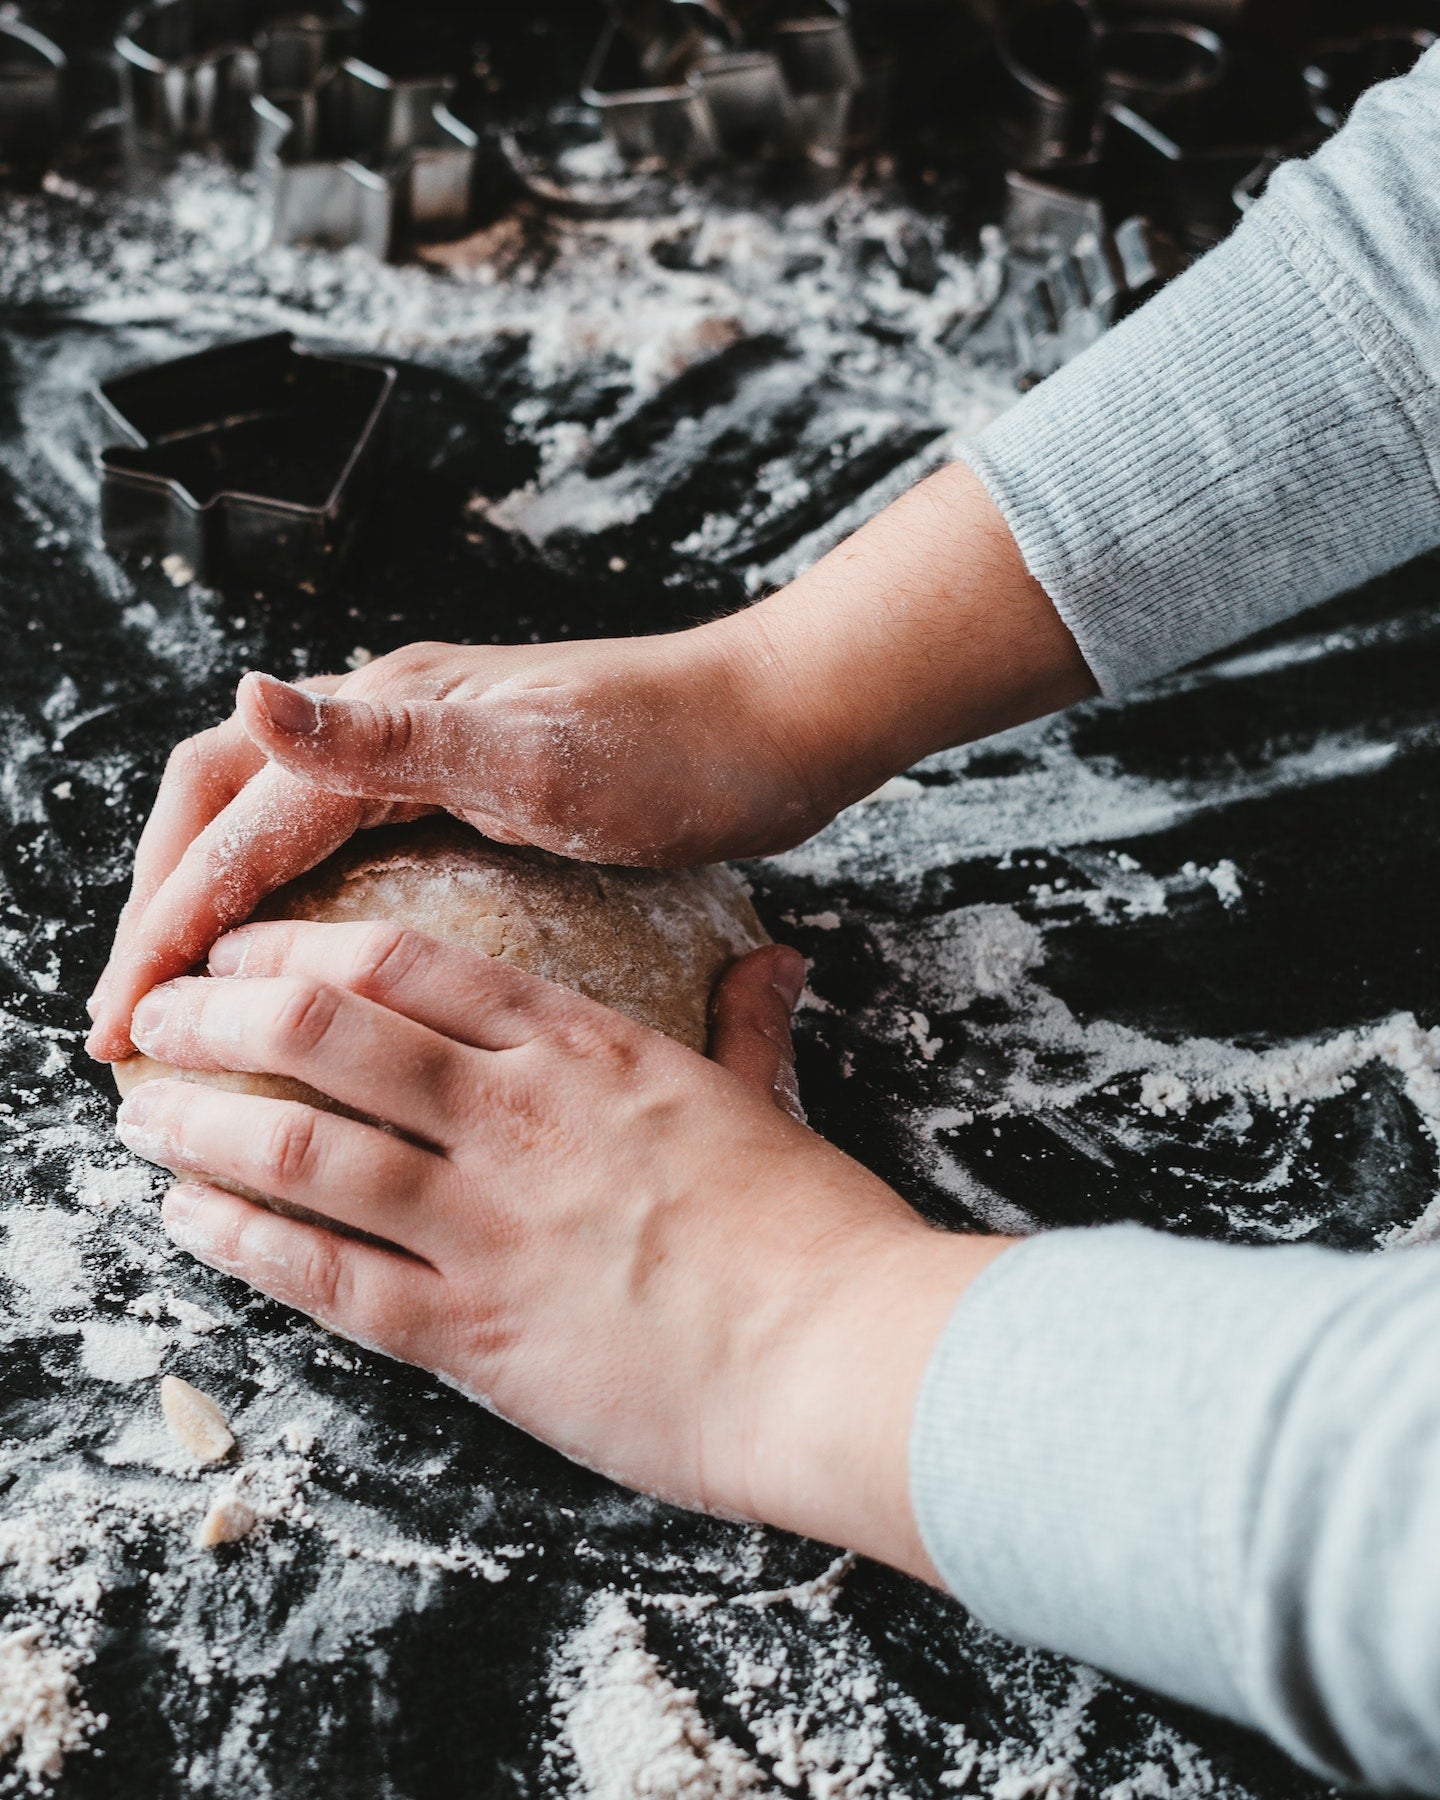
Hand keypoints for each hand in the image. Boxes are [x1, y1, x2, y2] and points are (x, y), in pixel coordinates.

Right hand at [86, 626, 829, 1062]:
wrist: (779, 727)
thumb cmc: (679, 746)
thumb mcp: (537, 750)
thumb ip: (389, 736)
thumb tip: (246, 696)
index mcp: (388, 709)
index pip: (236, 820)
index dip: (170, 920)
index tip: (123, 1022)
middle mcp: (386, 719)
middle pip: (221, 805)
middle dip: (161, 907)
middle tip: (121, 1021)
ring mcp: (422, 752)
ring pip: (269, 823)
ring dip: (209, 903)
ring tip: (175, 998)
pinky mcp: (462, 788)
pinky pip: (332, 843)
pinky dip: (283, 904)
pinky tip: (292, 967)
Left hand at [113, 924, 1010, 1575]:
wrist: (838, 1355)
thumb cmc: (814, 1231)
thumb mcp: (769, 1101)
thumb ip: (746, 1024)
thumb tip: (773, 963)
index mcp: (583, 1048)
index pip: (408, 962)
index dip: (299, 945)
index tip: (242, 947)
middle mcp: (514, 1115)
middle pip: (321, 1031)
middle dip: (214, 1013)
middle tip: (158, 1018)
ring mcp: (484, 1223)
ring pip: (297, 1144)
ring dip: (194, 1121)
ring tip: (138, 1113)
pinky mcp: (469, 1333)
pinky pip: (319, 1273)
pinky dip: (235, 1239)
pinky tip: (186, 1218)